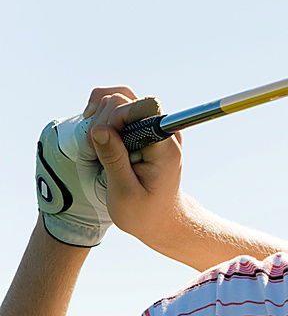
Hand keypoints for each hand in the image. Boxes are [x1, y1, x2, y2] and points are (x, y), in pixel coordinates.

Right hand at [84, 87, 186, 247]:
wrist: (161, 218)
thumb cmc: (145, 212)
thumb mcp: (125, 193)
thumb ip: (114, 160)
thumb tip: (99, 128)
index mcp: (164, 146)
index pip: (141, 108)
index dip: (115, 118)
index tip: (103, 143)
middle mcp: (162, 130)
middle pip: (125, 98)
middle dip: (103, 119)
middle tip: (98, 151)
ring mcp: (152, 126)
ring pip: (120, 97)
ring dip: (100, 117)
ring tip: (97, 146)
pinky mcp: (142, 127)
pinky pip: (119, 106)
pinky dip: (101, 117)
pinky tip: (97, 138)